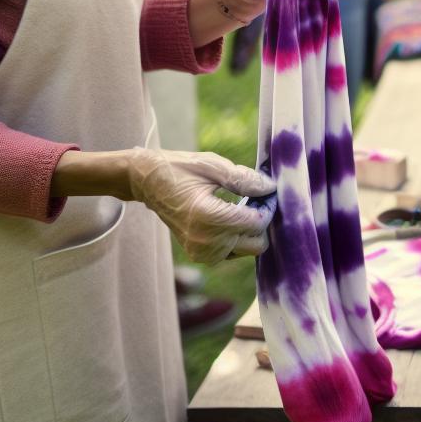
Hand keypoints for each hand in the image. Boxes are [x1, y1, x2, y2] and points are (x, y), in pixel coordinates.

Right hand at [124, 148, 275, 264]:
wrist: (149, 183)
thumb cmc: (180, 169)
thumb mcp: (213, 166)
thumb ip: (245, 179)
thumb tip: (271, 188)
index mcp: (208, 217)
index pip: (256, 223)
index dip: (268, 206)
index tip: (267, 191)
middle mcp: (205, 241)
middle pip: (256, 242)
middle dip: (261, 221)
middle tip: (255, 199)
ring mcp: (201, 252)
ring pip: (247, 250)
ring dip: (249, 230)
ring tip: (239, 207)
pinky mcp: (199, 255)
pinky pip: (232, 252)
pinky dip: (237, 237)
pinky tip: (229, 218)